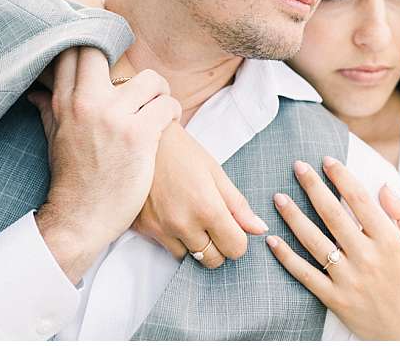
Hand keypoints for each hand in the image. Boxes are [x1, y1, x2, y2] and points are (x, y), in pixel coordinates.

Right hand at [29, 47, 180, 283]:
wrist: (80, 218)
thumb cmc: (72, 178)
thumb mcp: (55, 138)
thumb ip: (49, 109)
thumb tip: (35, 92)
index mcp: (64, 101)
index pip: (74, 51)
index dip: (93, 43)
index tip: (109, 51)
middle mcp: (86, 103)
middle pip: (103, 51)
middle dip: (124, 60)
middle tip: (137, 81)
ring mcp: (113, 118)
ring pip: (149, 78)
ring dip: (160, 91)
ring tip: (159, 104)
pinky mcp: (139, 135)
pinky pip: (167, 105)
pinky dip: (173, 112)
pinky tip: (168, 122)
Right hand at [133, 121, 268, 266]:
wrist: (140, 140)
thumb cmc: (181, 151)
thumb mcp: (215, 172)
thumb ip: (237, 205)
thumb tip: (260, 229)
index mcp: (207, 208)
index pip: (235, 249)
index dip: (238, 238)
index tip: (231, 225)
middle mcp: (183, 224)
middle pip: (213, 260)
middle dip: (218, 245)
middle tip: (211, 222)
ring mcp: (160, 229)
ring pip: (188, 258)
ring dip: (194, 244)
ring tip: (189, 216)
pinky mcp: (142, 229)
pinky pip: (166, 248)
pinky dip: (173, 238)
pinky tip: (172, 215)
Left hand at [266, 157, 399, 339]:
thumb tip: (383, 187)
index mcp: (389, 241)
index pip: (360, 200)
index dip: (342, 177)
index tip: (327, 160)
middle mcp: (366, 257)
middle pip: (333, 215)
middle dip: (313, 187)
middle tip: (298, 166)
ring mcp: (348, 279)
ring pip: (314, 242)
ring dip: (294, 217)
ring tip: (278, 197)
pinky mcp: (334, 298)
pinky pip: (306, 275)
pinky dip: (287, 258)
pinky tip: (273, 241)